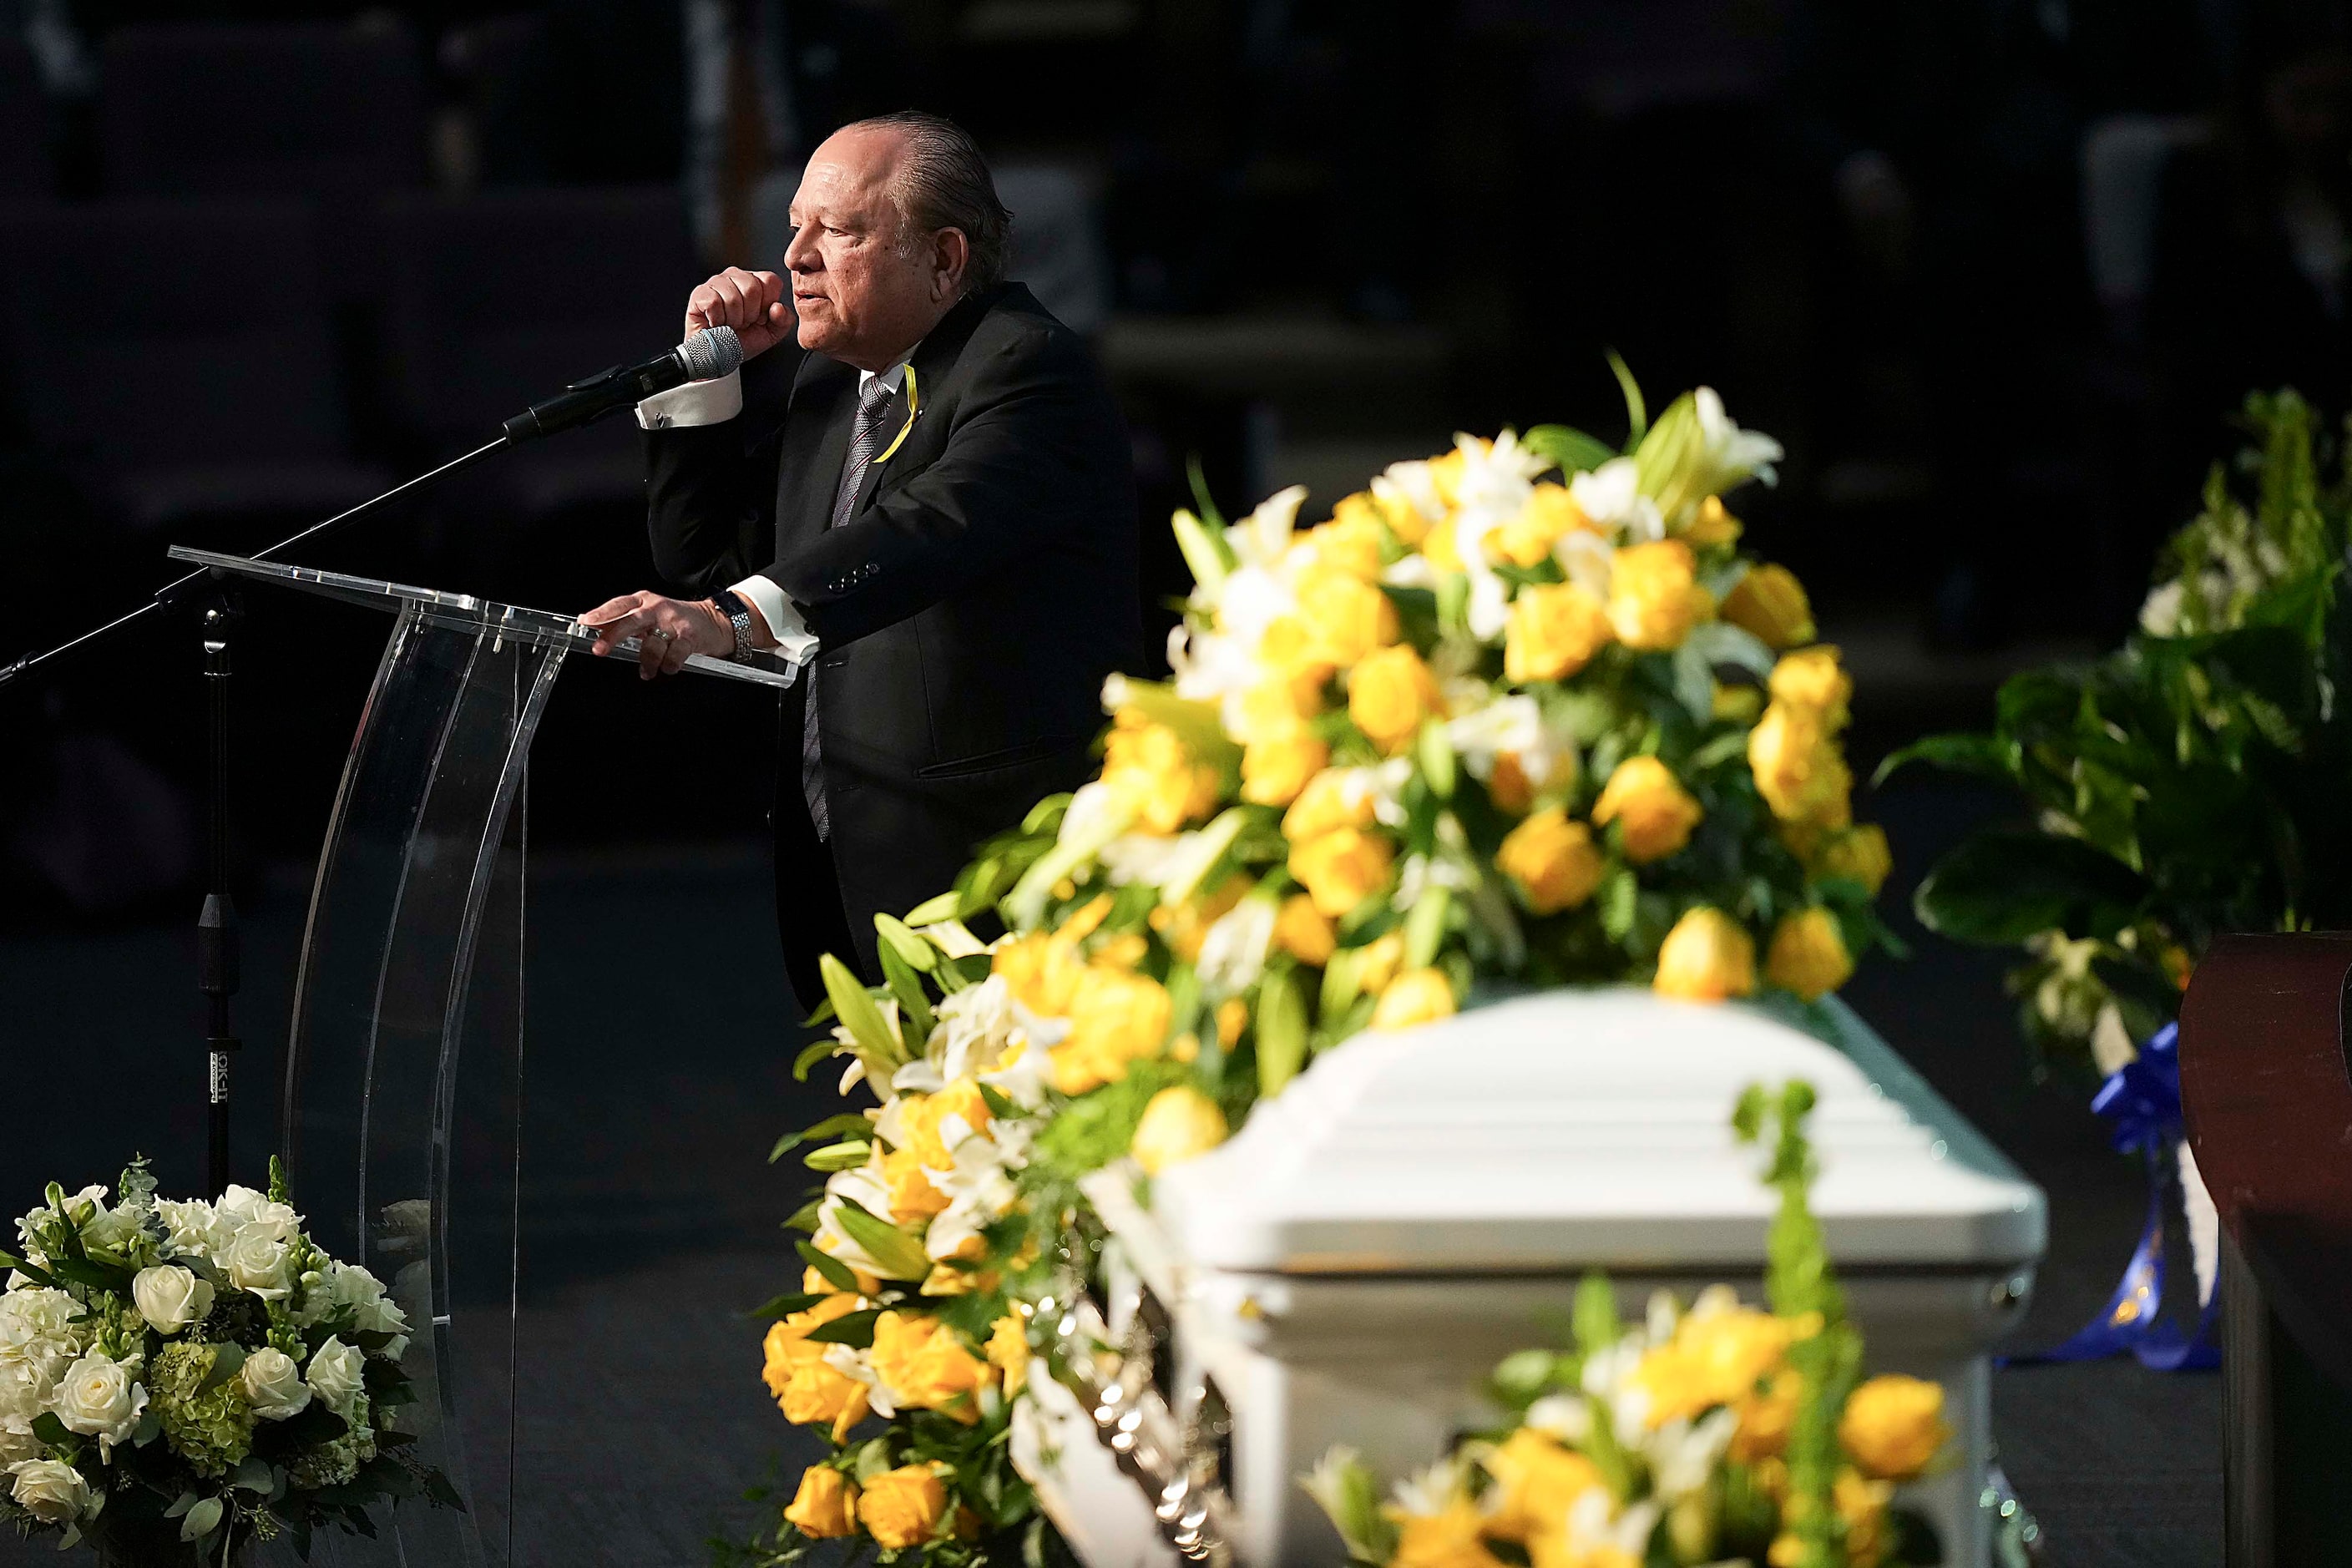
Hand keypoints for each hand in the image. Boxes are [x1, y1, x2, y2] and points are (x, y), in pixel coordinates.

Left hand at [577, 591, 731, 679]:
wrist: (713, 620)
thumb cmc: (675, 619)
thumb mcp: (648, 614)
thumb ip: (624, 621)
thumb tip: (595, 628)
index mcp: (644, 601)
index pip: (619, 605)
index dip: (602, 614)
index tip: (586, 622)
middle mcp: (658, 609)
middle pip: (632, 621)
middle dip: (613, 636)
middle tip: (599, 650)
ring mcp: (674, 623)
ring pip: (652, 646)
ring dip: (647, 663)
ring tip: (647, 670)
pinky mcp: (689, 637)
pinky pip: (673, 657)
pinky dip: (667, 666)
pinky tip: (667, 667)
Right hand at [686, 267, 792, 359]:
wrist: (720, 356)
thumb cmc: (744, 341)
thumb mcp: (772, 333)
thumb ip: (784, 320)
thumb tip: (777, 307)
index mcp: (756, 281)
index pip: (771, 280)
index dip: (767, 305)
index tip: (760, 319)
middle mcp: (736, 276)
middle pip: (752, 287)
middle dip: (750, 314)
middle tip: (743, 323)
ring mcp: (717, 282)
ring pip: (733, 297)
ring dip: (733, 319)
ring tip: (729, 324)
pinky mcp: (700, 293)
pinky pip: (714, 303)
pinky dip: (717, 320)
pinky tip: (716, 323)